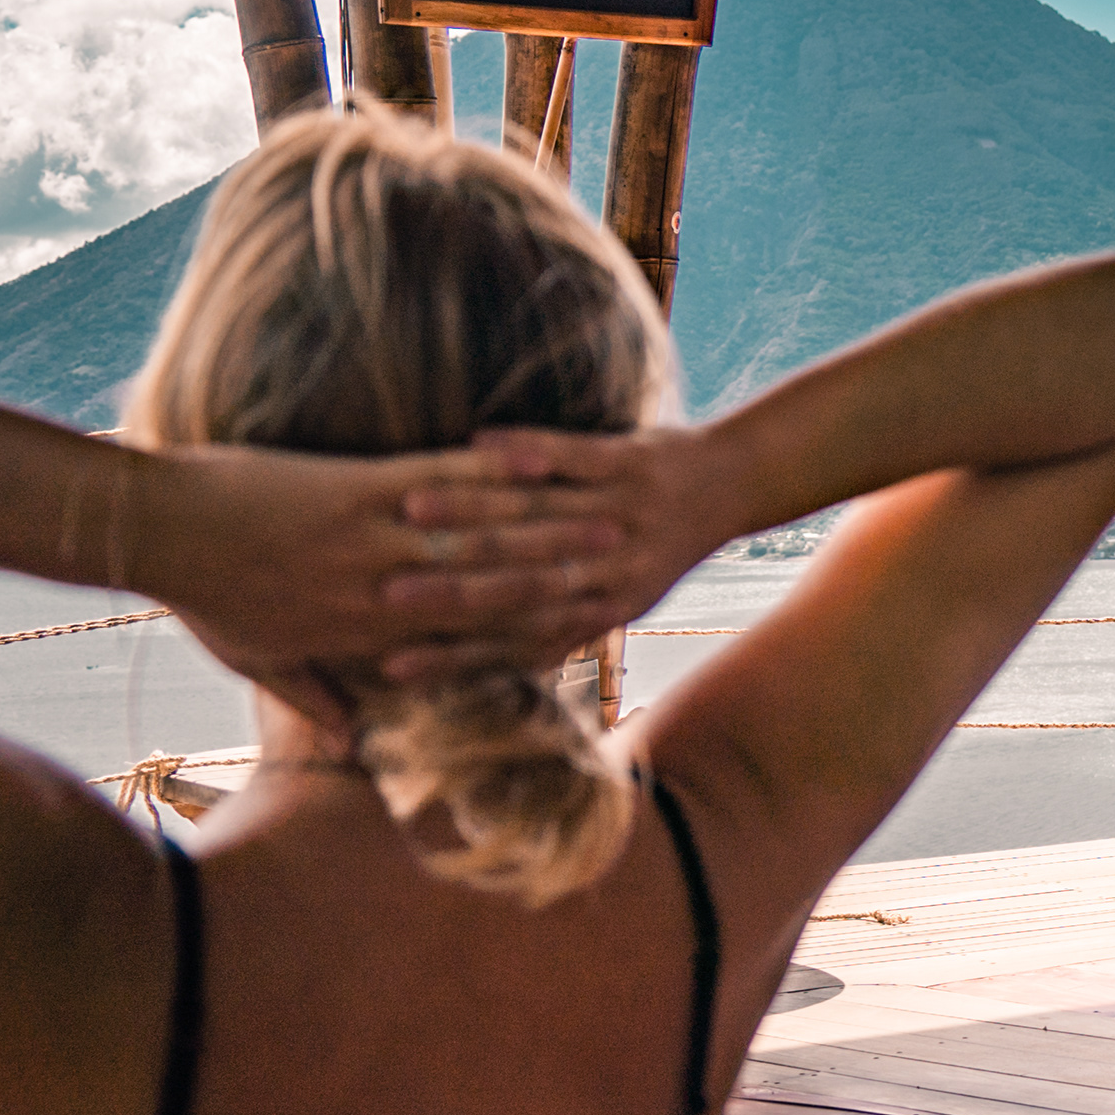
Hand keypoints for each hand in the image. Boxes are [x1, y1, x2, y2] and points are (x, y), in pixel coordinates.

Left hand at [144, 442, 643, 734]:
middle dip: (556, 581)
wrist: (154, 530)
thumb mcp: (254, 660)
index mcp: (362, 637)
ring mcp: (372, 541)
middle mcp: (382, 595)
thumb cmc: (198, 594)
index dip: (521, 638)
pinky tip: (531, 461)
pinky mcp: (356, 489)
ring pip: (477, 539)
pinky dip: (489, 472)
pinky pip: (439, 483)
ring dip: (544, 527)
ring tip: (602, 518)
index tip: (569, 633)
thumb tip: (351, 738)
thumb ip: (312, 697)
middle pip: (487, 592)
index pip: (458, 644)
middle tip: (616, 573)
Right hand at [387, 423, 729, 681]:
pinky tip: (473, 443)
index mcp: (604, 610)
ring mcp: (623, 513)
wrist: (735, 483)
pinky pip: (571, 455)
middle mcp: (614, 570)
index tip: (389, 664)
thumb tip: (494, 671)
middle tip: (379, 595)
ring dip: (470, 512)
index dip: (453, 656)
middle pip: (517, 585)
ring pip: (536, 517)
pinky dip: (523, 451)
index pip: (515, 642)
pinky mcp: (632, 462)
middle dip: (446, 591)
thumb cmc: (660, 546)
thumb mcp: (622, 599)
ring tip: (406, 511)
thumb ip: (562, 633)